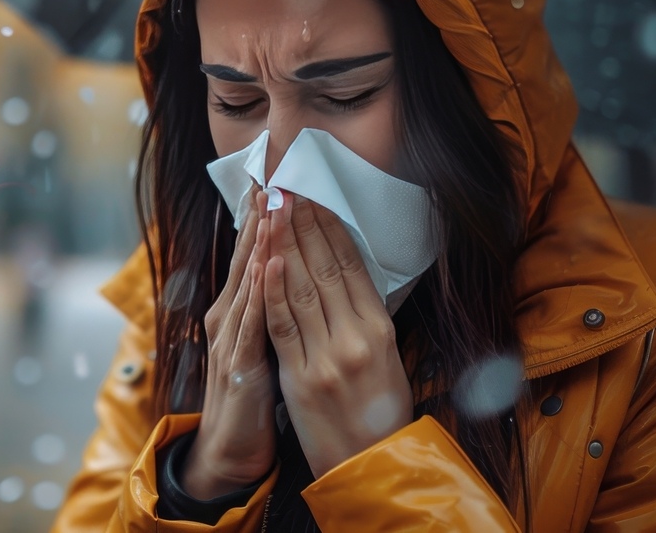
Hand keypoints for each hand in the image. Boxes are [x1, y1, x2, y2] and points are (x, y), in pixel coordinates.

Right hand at [181, 188, 276, 498]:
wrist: (228, 453)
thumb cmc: (251, 400)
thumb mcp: (263, 346)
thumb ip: (273, 311)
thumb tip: (292, 275)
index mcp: (237, 312)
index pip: (253, 256)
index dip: (264, 219)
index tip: (276, 181)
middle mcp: (228, 317)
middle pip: (247, 258)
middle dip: (260, 216)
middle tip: (272, 174)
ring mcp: (230, 339)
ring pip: (248, 281)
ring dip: (260, 241)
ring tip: (272, 203)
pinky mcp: (239, 364)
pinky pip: (253, 321)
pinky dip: (260, 290)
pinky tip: (268, 263)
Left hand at [263, 192, 412, 478]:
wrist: (370, 467)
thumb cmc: (379, 413)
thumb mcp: (388, 360)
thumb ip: (367, 319)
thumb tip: (350, 276)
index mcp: (381, 330)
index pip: (352, 266)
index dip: (332, 228)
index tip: (315, 196)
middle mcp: (358, 337)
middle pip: (326, 269)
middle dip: (305, 224)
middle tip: (289, 187)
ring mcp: (329, 356)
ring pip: (303, 288)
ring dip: (286, 243)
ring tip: (274, 208)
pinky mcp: (302, 377)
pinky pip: (283, 325)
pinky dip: (274, 290)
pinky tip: (267, 259)